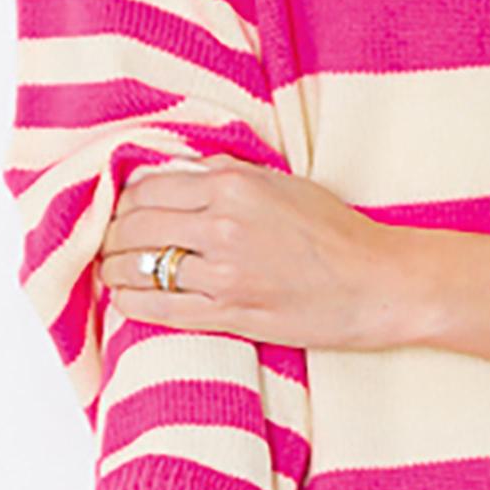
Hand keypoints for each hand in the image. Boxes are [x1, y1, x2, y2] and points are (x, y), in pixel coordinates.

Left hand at [98, 158, 417, 349]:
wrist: (378, 284)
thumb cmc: (337, 233)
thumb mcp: (281, 184)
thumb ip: (225, 177)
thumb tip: (172, 177)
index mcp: (234, 184)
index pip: (147, 187)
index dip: (123, 201)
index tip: (121, 212)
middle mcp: (223, 224)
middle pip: (135, 225)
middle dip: (114, 236)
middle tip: (110, 243)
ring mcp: (225, 272)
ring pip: (139, 266)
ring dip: (115, 269)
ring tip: (113, 272)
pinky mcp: (231, 313)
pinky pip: (159, 308)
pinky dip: (131, 302)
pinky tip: (126, 299)